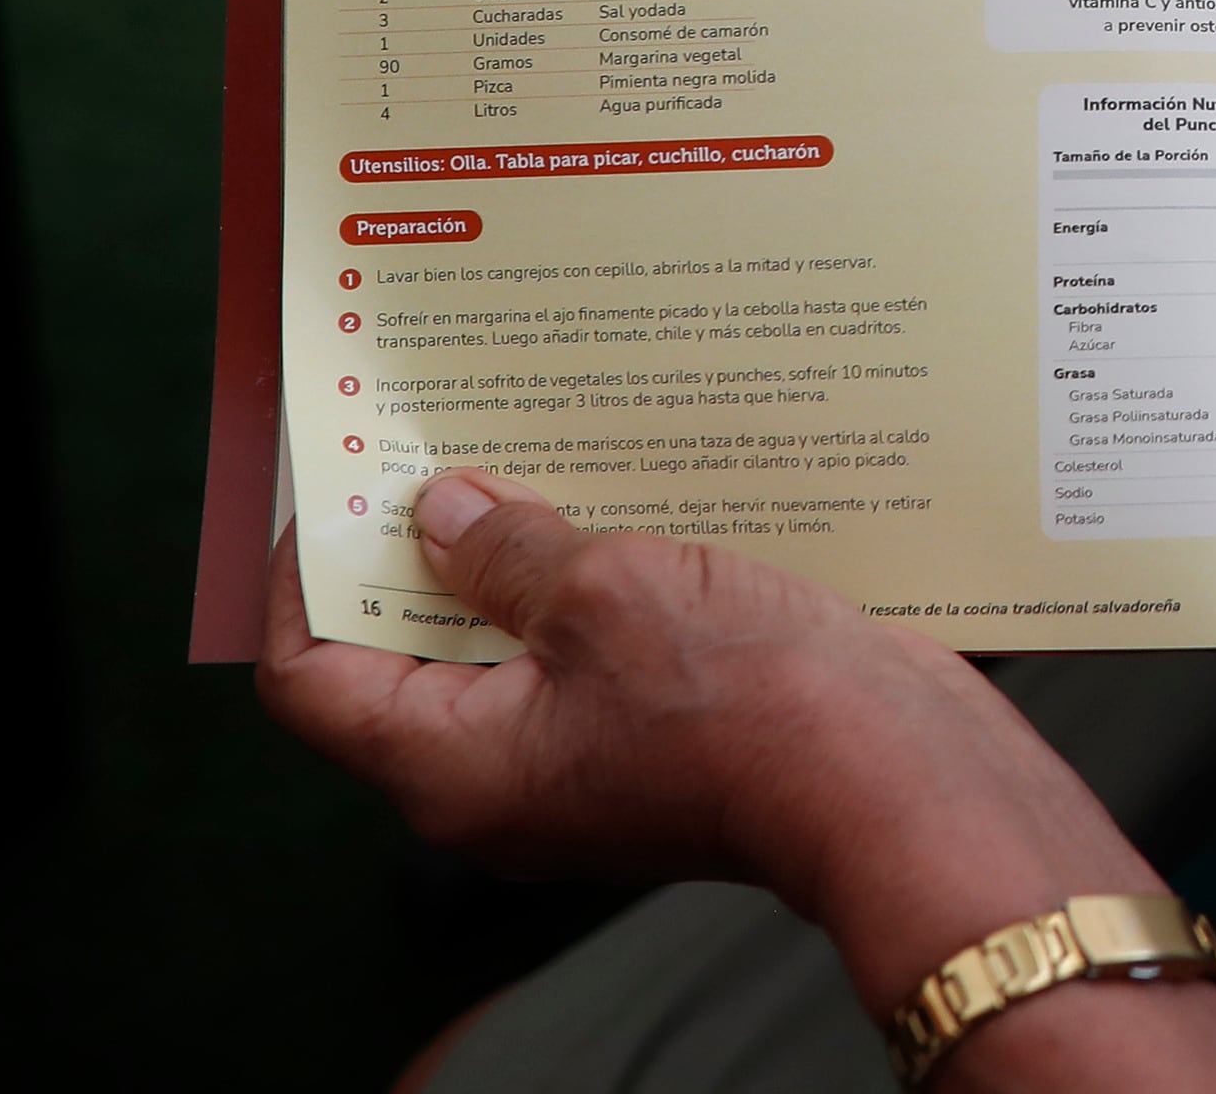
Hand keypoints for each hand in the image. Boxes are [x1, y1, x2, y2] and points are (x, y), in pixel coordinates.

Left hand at [261, 473, 1215, 1089]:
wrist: (902, 777)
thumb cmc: (747, 701)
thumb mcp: (608, 593)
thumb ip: (512, 549)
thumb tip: (444, 513)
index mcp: (456, 767)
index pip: (317, 679)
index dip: (312, 574)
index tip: (337, 475)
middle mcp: (508, 780)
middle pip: (413, 657)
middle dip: (424, 546)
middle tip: (441, 435)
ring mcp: (592, 762)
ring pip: (516, 645)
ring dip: (523, 551)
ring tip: (540, 444)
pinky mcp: (669, 736)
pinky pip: (599, 650)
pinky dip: (598, 578)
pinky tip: (632, 496)